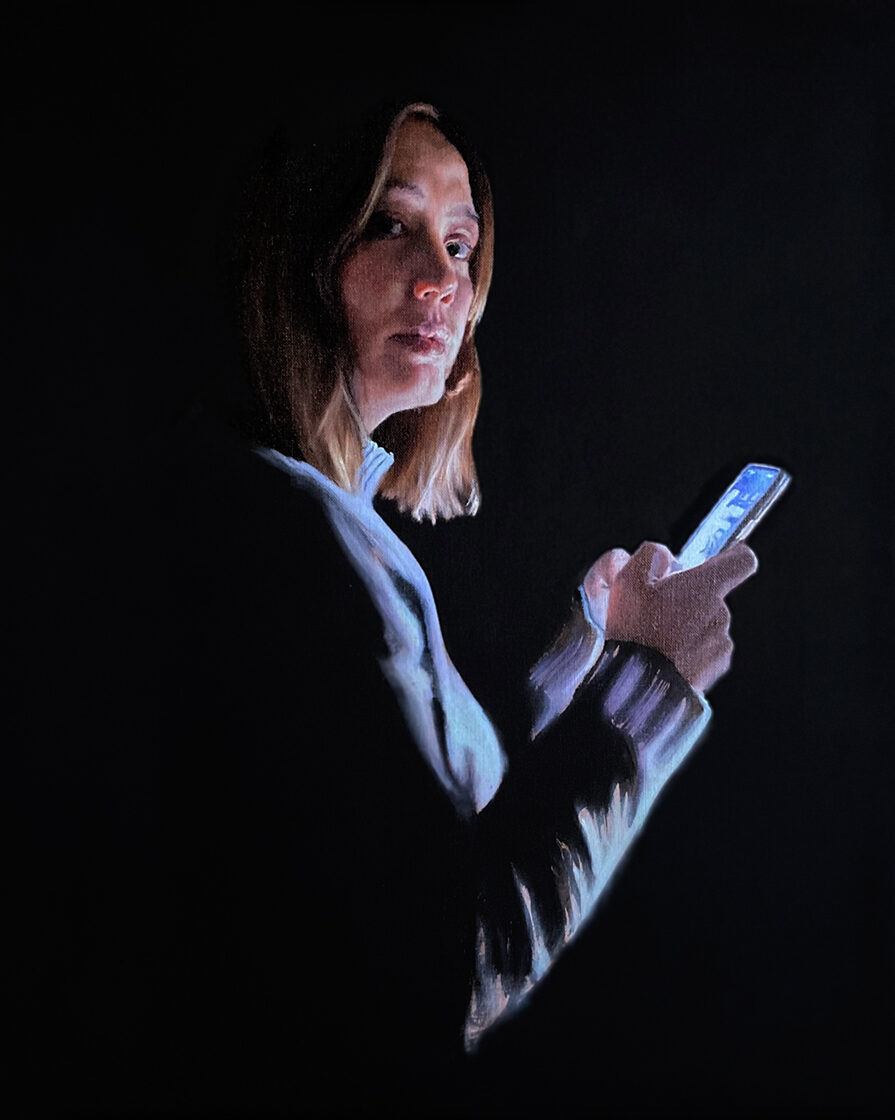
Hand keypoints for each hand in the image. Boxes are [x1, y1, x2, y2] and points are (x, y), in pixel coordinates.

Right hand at [583, 541, 757, 692]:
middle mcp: (720, 613)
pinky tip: (665, 655)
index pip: (742, 560)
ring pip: (707, 623)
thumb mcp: (628, 579)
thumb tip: (663, 556)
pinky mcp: (715, 667)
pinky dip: (690, 649)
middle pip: (713, 594)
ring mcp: (720, 642)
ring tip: (656, 637)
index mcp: (705, 587)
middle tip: (658, 607)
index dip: (733, 556)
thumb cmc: (635, 632)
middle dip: (690, 597)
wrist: (640, 687)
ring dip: (688, 625)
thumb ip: (650, 555)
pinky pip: (706, 650)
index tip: (722, 557)